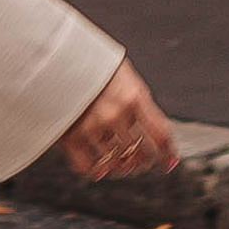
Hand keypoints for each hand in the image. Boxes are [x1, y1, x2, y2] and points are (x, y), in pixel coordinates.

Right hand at [61, 60, 177, 182]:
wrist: (59, 58)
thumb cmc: (97, 67)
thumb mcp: (126, 78)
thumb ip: (141, 104)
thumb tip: (155, 131)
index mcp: (134, 97)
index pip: (160, 134)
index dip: (168, 152)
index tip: (169, 162)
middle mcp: (115, 114)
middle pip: (140, 153)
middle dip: (145, 162)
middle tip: (143, 162)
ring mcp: (92, 127)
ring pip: (116, 163)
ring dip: (123, 168)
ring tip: (123, 165)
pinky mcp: (70, 135)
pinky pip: (86, 166)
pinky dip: (96, 171)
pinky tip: (100, 169)